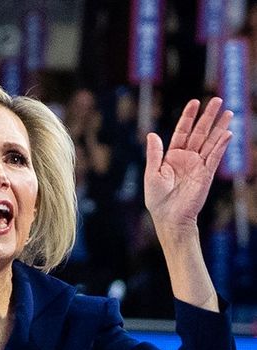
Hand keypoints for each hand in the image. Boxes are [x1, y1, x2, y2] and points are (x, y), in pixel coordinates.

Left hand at [145, 98, 232, 237]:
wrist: (169, 217)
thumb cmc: (157, 199)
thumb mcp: (152, 174)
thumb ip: (155, 154)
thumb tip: (152, 134)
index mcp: (172, 156)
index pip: (182, 131)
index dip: (188, 117)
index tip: (195, 102)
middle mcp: (187, 158)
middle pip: (199, 133)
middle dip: (208, 117)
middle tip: (217, 100)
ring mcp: (198, 165)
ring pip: (211, 142)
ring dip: (219, 127)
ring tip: (228, 112)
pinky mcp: (206, 174)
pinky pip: (215, 157)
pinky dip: (221, 145)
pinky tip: (227, 133)